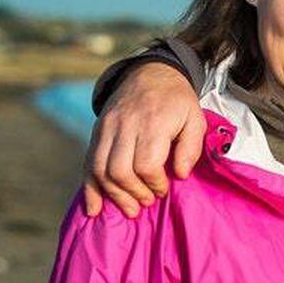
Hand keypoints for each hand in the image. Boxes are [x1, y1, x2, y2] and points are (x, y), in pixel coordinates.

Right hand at [83, 63, 205, 217]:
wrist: (151, 73)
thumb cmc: (177, 101)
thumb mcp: (195, 119)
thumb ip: (191, 147)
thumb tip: (180, 175)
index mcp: (152, 122)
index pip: (146, 164)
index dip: (155, 183)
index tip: (164, 188)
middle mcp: (125, 125)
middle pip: (119, 170)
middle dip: (134, 192)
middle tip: (148, 201)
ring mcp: (107, 128)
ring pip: (100, 169)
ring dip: (114, 195)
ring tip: (129, 209)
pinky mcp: (97, 132)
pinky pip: (88, 163)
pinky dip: (89, 188)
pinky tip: (93, 209)